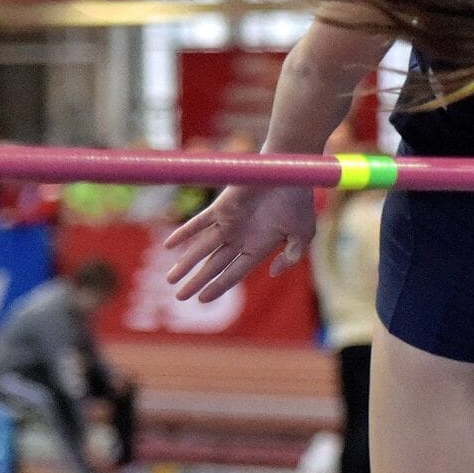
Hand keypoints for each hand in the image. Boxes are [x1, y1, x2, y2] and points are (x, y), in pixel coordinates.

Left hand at [164, 184, 314, 302]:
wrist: (290, 172)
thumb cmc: (299, 201)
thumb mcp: (304, 235)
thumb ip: (291, 258)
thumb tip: (272, 273)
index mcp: (259, 247)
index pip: (234, 273)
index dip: (217, 287)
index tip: (202, 300)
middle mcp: (241, 238)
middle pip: (213, 266)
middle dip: (196, 282)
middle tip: (179, 297)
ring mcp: (229, 223)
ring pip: (201, 248)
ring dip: (185, 264)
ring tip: (170, 279)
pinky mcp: (221, 207)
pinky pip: (198, 223)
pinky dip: (183, 233)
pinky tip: (169, 245)